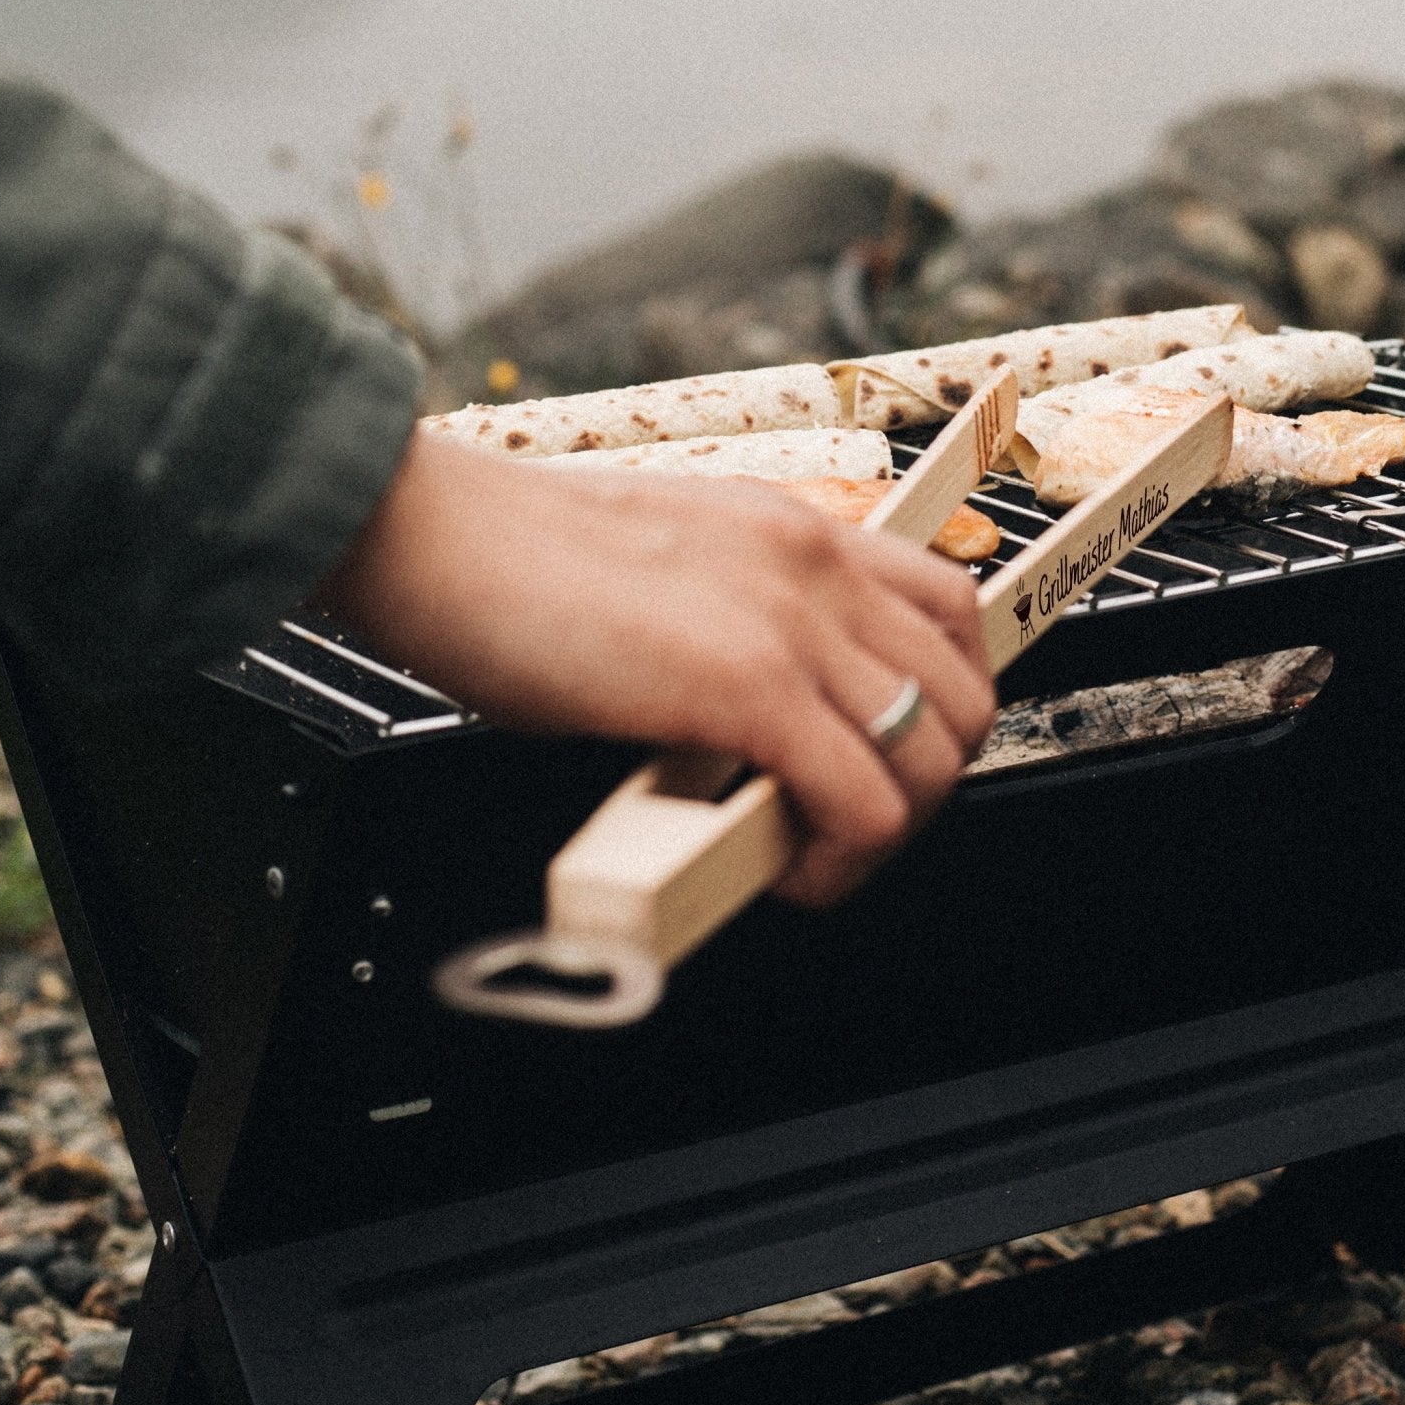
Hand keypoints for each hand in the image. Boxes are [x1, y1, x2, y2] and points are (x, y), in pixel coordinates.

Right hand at [321, 432, 995, 902]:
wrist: (438, 535)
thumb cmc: (516, 559)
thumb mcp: (668, 573)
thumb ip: (732, 626)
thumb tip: (747, 724)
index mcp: (798, 532)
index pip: (949, 608)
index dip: (944, 696)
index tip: (896, 750)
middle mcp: (816, 567)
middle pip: (965, 692)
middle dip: (929, 780)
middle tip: (855, 823)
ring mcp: (792, 624)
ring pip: (934, 754)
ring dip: (892, 829)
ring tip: (817, 855)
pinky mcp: (747, 687)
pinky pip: (860, 803)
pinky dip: (840, 860)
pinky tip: (783, 871)